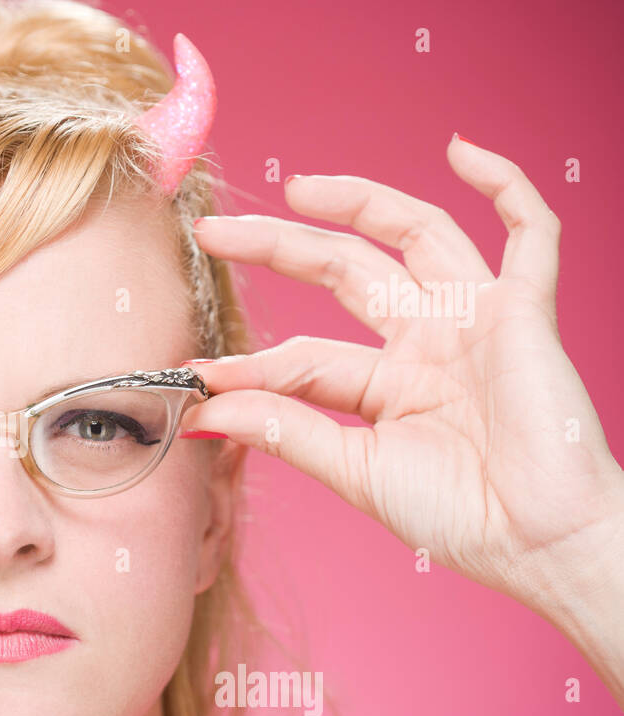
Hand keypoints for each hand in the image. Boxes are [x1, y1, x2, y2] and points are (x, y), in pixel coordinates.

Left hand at [180, 135, 623, 610]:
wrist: (540, 545)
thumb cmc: (458, 517)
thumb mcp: (355, 470)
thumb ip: (285, 431)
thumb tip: (204, 410)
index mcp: (386, 384)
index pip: (304, 353)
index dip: (249, 363)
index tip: (194, 376)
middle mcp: (426, 342)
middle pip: (345, 270)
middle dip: (280, 246)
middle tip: (216, 232)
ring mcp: (475, 320)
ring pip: (415, 234)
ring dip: (359, 201)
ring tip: (296, 186)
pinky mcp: (526, 311)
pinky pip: (529, 233)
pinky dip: (503, 186)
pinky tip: (461, 151)